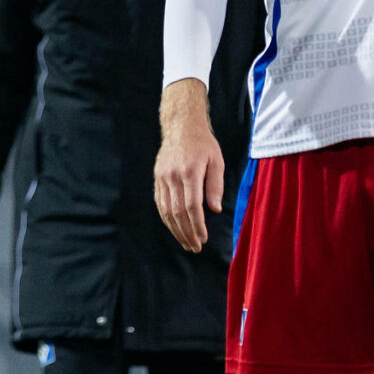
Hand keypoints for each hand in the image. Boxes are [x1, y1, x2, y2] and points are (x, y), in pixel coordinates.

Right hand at [153, 78, 223, 253]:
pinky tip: (174, 228)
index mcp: (190, 172)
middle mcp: (173, 176)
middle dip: (186, 233)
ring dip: (175, 229)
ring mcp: (162, 178)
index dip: (197, 225)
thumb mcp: (216, 161)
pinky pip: (160, 203)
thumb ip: (215, 186)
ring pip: (166, 210)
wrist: (181, 127)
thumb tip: (214, 210)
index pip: (192, 206)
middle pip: (178, 212)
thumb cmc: (204, 144)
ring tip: (185, 242)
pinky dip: (166, 218)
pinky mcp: (157, 178)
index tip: (202, 239)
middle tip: (195, 247)